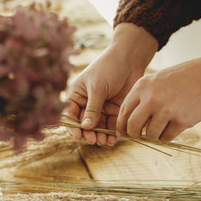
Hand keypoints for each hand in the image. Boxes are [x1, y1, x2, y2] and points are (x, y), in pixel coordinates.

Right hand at [64, 23, 157, 144]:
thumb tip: (85, 127)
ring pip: (98, 128)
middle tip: (94, 140)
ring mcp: (101, 109)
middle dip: (88, 134)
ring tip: (104, 141)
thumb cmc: (109, 67)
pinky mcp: (115, 111)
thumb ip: (92, 108)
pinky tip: (114, 139)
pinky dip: (112, 134)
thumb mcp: (98, 87)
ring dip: (100, 136)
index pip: (70, 115)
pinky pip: (111, 126)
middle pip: (84, 125)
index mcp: (77, 95)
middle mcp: (87, 104)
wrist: (130, 59)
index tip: (79, 135)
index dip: (73, 126)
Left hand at [116, 58, 200, 141]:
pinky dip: (167, 136)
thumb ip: (142, 97)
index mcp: (142, 87)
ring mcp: (166, 110)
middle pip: (133, 126)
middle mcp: (151, 99)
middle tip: (139, 136)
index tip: (124, 132)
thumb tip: (129, 123)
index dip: (122, 125)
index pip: (124, 111)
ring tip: (161, 128)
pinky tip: (173, 127)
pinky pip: (166, 137)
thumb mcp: (156, 80)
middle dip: (134, 134)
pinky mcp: (181, 121)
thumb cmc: (182, 78)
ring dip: (154, 136)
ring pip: (150, 135)